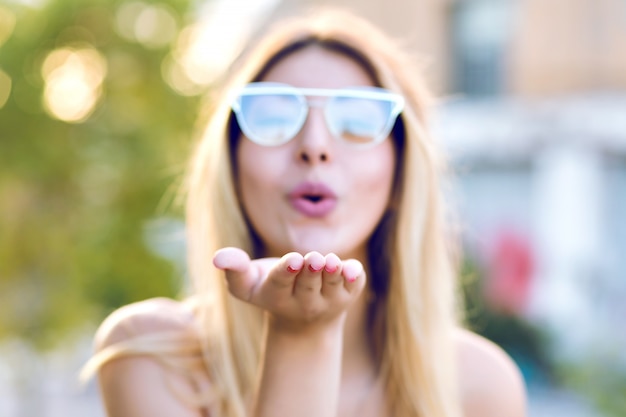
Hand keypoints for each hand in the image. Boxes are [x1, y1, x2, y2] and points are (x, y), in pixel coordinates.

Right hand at [213, 248, 365, 329]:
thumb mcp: (247, 285)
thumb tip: (218, 258)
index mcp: (277, 296)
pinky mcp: (349, 294)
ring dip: (333, 273)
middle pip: (308, 284)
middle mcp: (305, 302)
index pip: (281, 283)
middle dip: (311, 270)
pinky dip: (354, 278)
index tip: (293, 260)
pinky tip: (353, 269)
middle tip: (314, 258)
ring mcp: (329, 300)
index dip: (287, 271)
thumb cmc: (272, 291)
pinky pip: (354, 286)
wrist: (305, 322)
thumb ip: (234, 270)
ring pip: (332, 285)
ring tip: (331, 261)